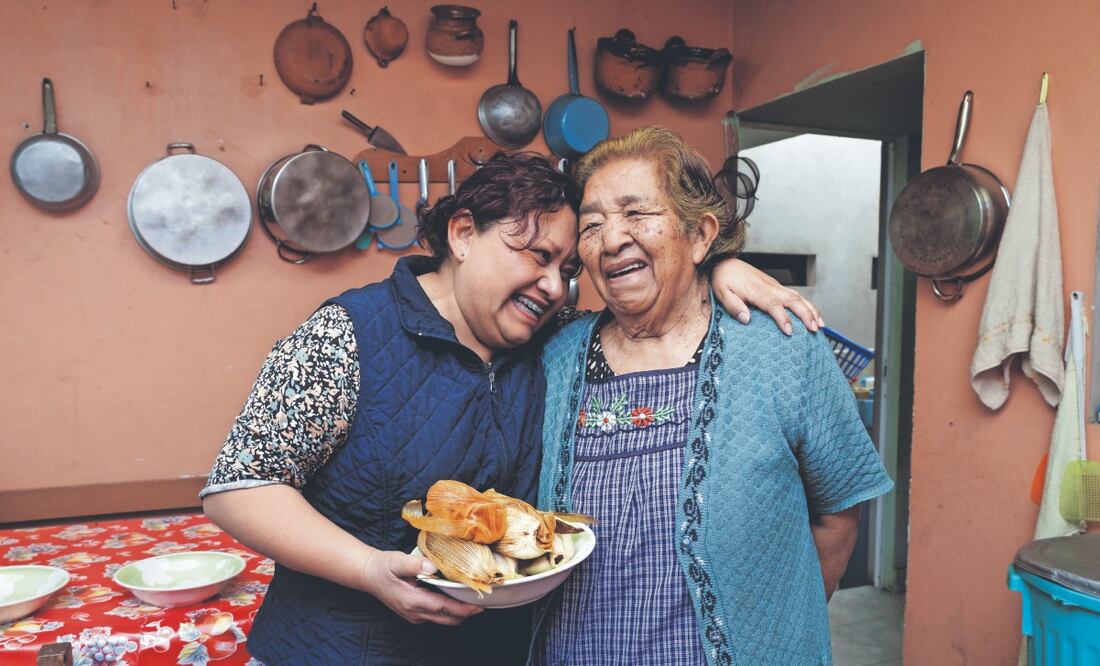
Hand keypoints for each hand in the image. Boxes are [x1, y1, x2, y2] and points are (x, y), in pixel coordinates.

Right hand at [359, 549, 483, 625]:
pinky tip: (457, 598)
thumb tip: (433, 566)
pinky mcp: (415, 614)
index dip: (463, 608)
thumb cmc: (383, 566)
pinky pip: (437, 616)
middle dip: (467, 613)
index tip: (480, 605)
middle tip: (484, 602)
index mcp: (412, 601)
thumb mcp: (395, 561)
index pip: (444, 608)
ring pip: (444, 619)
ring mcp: (414, 616)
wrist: (368, 575)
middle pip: (448, 618)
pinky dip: (450, 611)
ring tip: (474, 600)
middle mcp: (415, 613)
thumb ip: (413, 564)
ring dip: (459, 613)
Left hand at [712, 259, 823, 335]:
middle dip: (805, 314)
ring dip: (811, 310)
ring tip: (819, 325)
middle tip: (814, 330)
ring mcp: (775, 285)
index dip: (783, 318)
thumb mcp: (722, 293)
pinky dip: (807, 304)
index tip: (789, 331)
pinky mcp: (776, 286)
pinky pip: (795, 295)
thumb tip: (746, 319)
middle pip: (793, 299)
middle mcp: (769, 287)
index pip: (773, 305)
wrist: (725, 262)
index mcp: (756, 290)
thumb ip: (733, 305)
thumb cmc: (723, 279)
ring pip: (798, 296)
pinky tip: (813, 314)